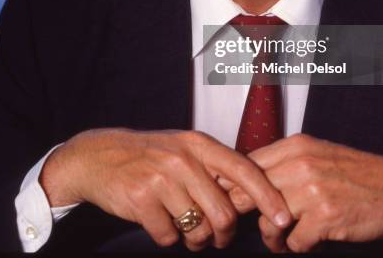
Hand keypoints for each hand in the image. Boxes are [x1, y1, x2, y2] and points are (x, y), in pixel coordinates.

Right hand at [39, 128, 292, 250]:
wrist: (99, 157)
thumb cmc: (148, 155)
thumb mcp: (182, 149)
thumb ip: (213, 168)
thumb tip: (251, 196)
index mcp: (198, 144)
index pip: (244, 170)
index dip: (267, 196)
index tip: (283, 218)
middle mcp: (183, 159)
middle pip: (225, 214)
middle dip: (223, 234)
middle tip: (214, 236)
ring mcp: (161, 178)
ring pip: (198, 230)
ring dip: (194, 238)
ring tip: (183, 226)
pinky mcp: (141, 199)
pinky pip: (169, 237)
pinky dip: (167, 237)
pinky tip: (157, 220)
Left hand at [245, 134, 382, 252]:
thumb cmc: (355, 173)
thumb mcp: (315, 153)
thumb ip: (283, 162)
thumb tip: (249, 179)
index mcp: (294, 146)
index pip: (246, 165)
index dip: (234, 186)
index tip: (230, 199)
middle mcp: (299, 164)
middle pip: (248, 191)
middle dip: (243, 212)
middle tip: (247, 223)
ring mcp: (312, 191)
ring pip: (267, 220)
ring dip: (271, 236)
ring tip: (279, 239)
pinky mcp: (325, 218)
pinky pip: (293, 241)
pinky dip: (296, 247)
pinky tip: (305, 243)